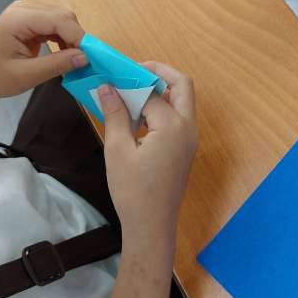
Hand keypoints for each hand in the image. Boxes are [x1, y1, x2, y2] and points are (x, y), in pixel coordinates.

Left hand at [0, 1, 87, 101]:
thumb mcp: (27, 76)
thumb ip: (57, 65)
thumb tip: (85, 57)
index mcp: (17, 19)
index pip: (58, 20)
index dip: (78, 36)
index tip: (91, 57)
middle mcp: (24, 8)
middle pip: (63, 16)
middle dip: (77, 37)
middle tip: (84, 61)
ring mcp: (28, 11)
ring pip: (63, 18)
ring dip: (73, 38)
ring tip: (74, 59)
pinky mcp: (33, 18)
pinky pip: (57, 23)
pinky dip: (66, 38)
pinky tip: (65, 53)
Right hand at [98, 62, 197, 246]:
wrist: (152, 226)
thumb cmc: (132, 190)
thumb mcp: (118, 149)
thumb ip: (115, 114)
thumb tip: (107, 86)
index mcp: (172, 125)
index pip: (151, 92)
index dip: (129, 82)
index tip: (111, 75)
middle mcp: (188, 127)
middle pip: (182, 86)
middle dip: (160, 73)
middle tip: (133, 72)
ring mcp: (191, 138)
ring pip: (183, 101)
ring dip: (162, 90)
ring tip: (133, 91)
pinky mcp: (187, 148)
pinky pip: (179, 117)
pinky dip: (164, 108)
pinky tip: (140, 115)